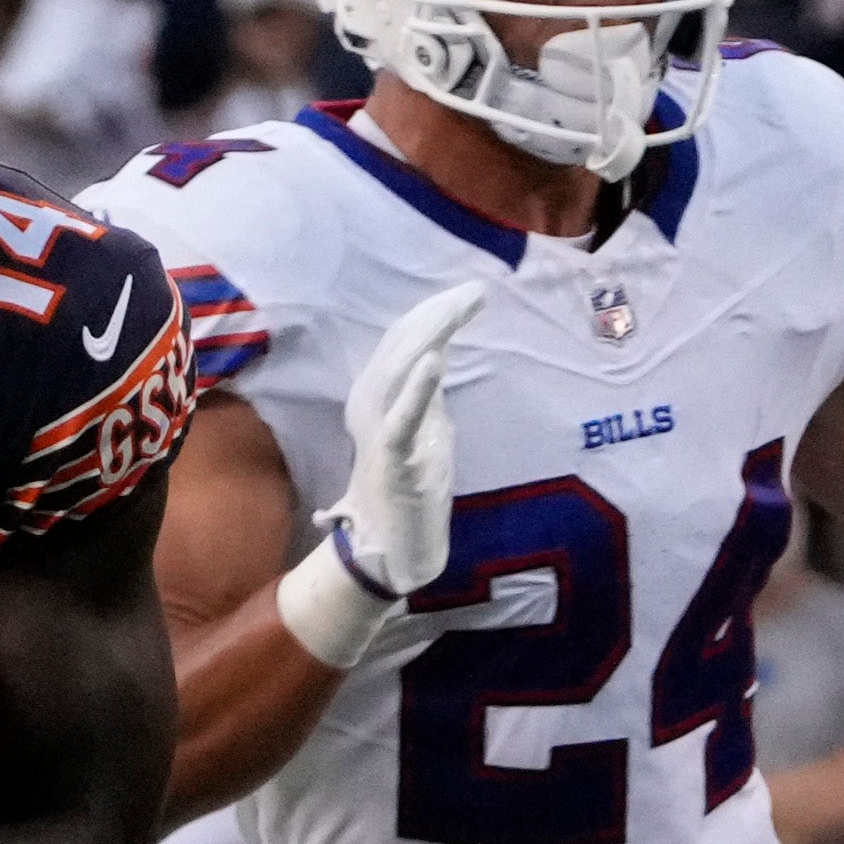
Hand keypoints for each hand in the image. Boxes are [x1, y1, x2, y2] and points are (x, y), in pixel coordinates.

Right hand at [276, 283, 480, 669]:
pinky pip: (401, 420)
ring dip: (429, 336)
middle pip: (401, 347)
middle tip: (474, 291)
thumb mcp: (426, 431)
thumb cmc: (409, 491)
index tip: (471, 294)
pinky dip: (416, 389)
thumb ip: (428, 395)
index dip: (434, 314)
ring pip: (398, 372)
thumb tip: (439, 356)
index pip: (403, 343)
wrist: (394, 552)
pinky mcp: (390, 461)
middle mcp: (369, 406)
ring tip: (457, 308)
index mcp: (377, 397)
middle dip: (437, 315)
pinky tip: (435, 360)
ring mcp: (378, 433)